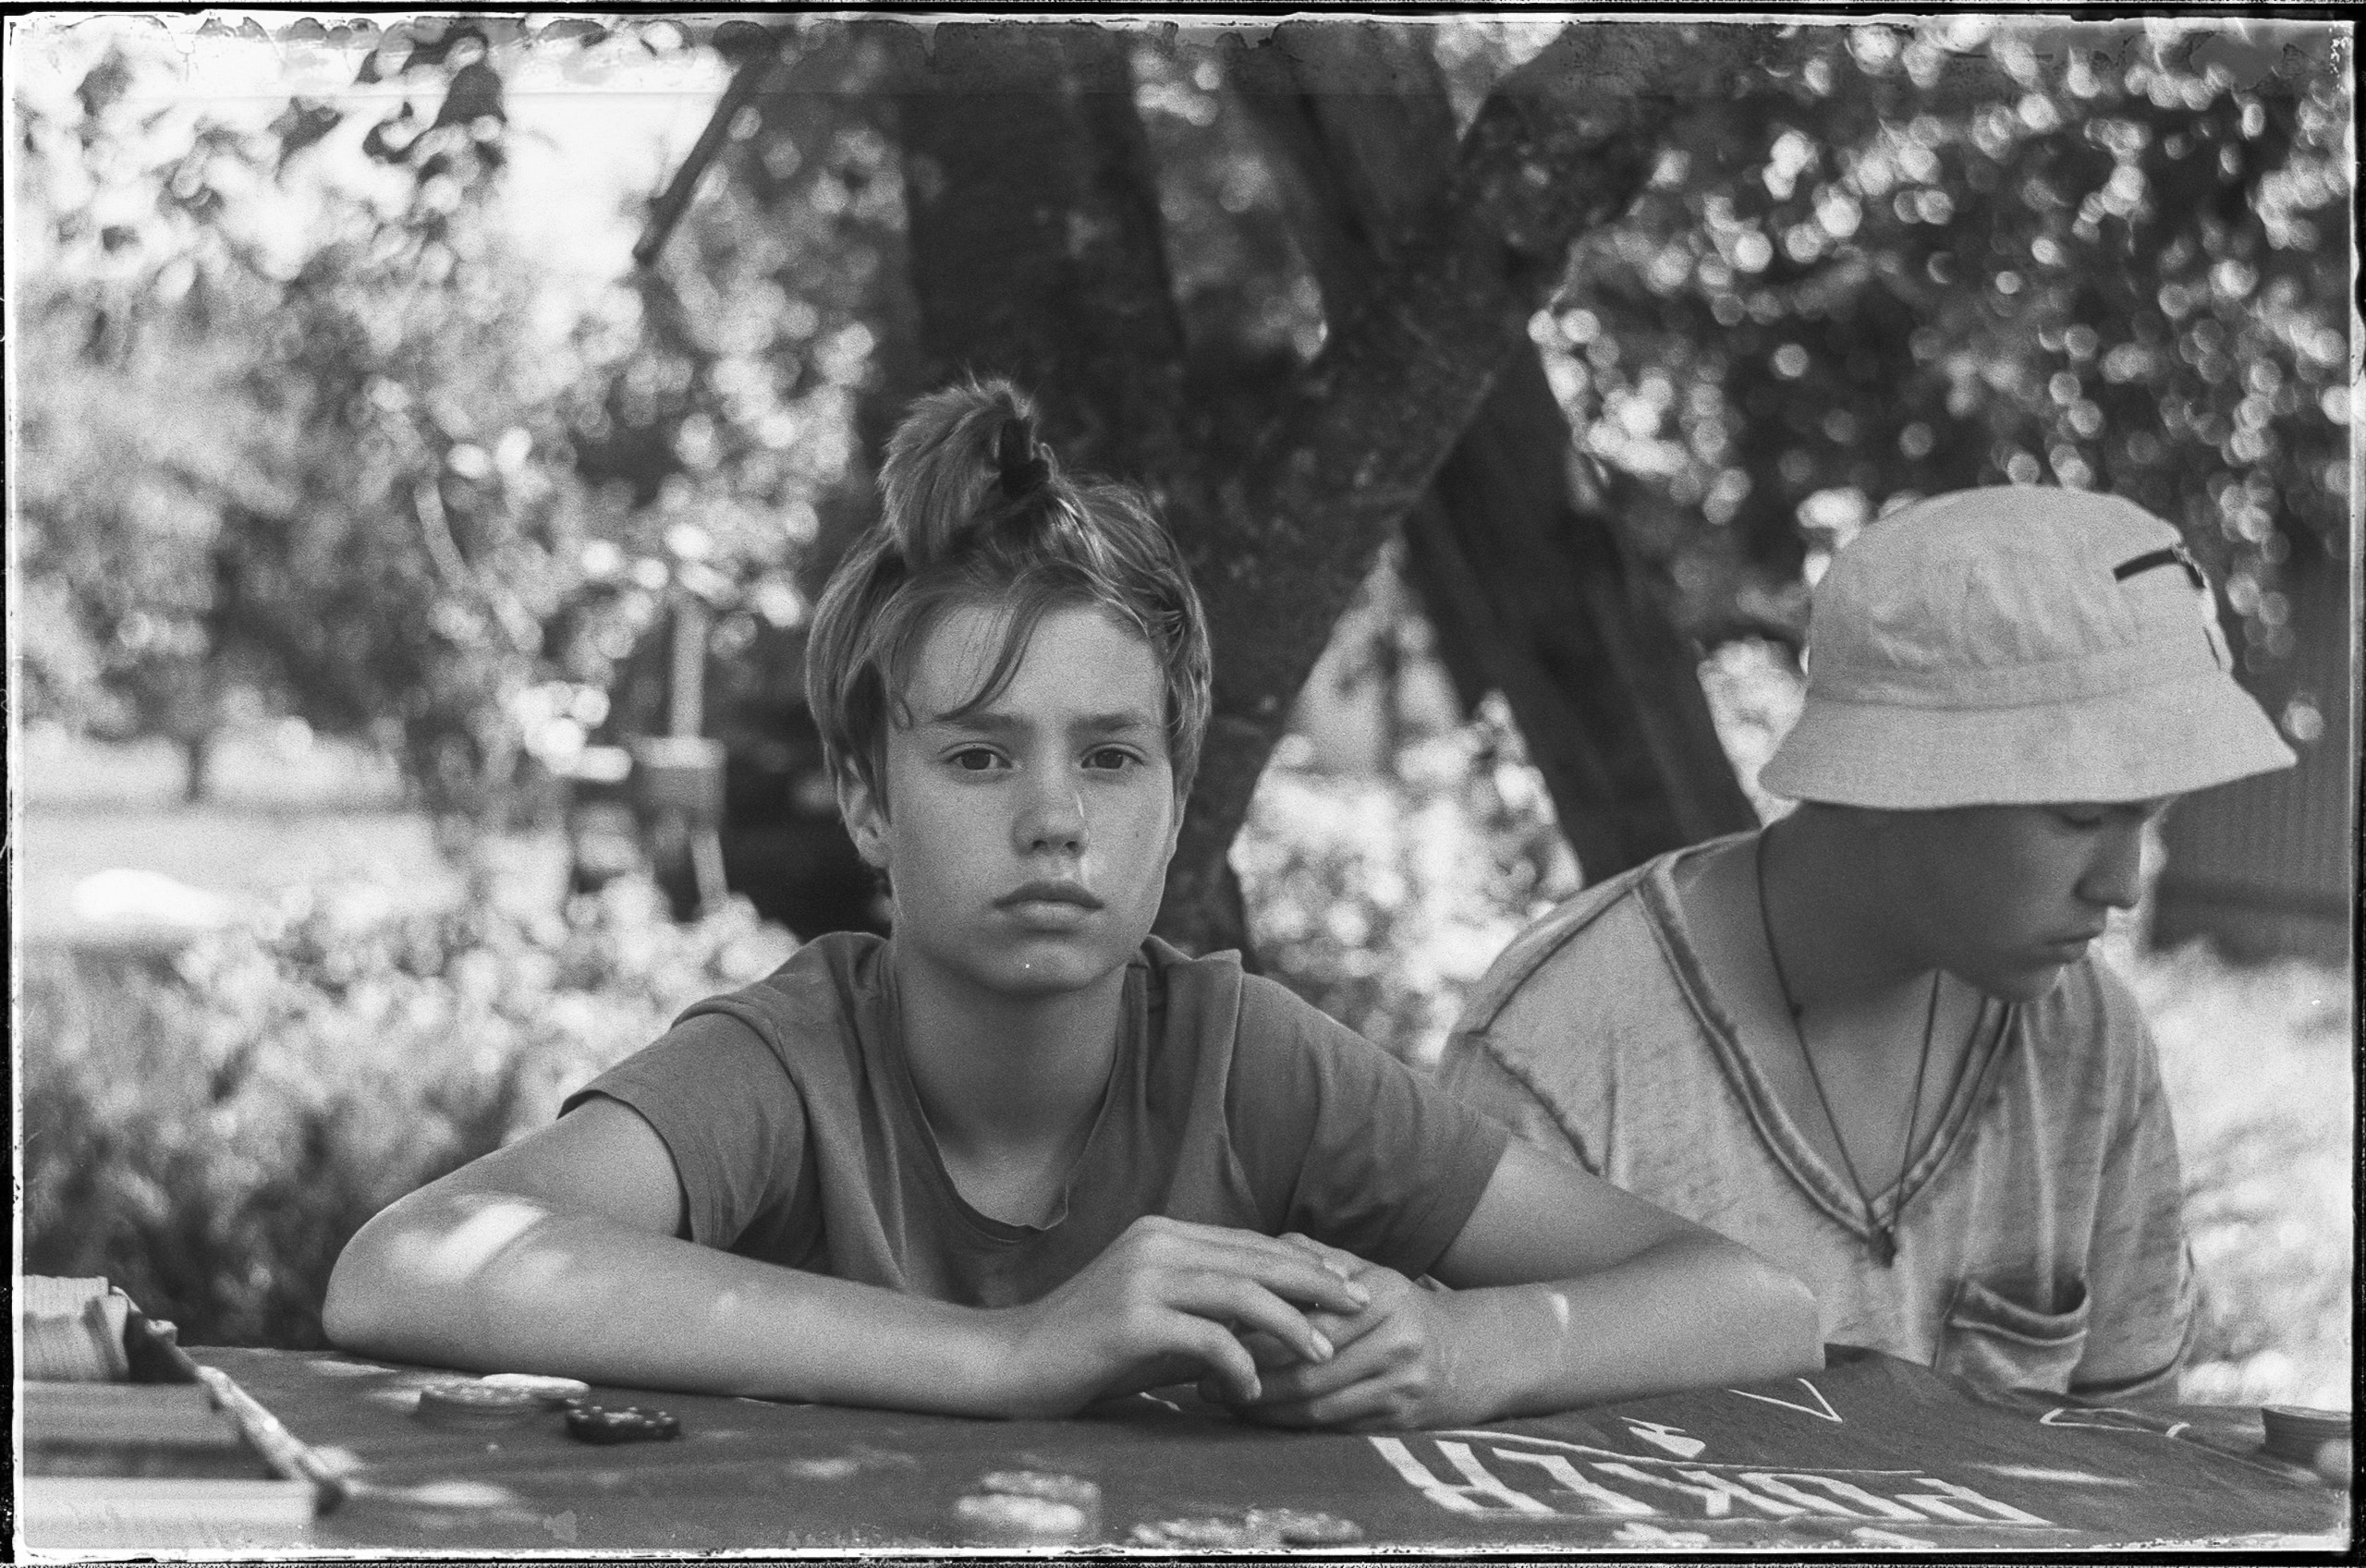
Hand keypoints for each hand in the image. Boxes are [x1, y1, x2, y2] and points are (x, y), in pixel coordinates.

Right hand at [990, 1216, 1370, 1418]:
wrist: (1010, 1364)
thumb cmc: (1085, 1349)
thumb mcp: (1155, 1319)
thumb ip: (1206, 1313)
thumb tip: (1271, 1326)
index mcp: (1162, 1235)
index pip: (1251, 1243)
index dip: (1302, 1262)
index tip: (1346, 1283)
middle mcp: (1156, 1244)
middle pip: (1257, 1258)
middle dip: (1316, 1283)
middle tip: (1360, 1306)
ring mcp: (1142, 1278)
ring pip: (1241, 1293)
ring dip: (1291, 1324)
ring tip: (1324, 1353)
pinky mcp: (1131, 1320)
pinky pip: (1206, 1339)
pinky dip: (1239, 1364)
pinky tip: (1255, 1391)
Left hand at [1225, 1234, 1477, 1431]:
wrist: (1466, 1356)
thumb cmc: (1396, 1308)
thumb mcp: (1365, 1272)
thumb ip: (1311, 1257)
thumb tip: (1250, 1251)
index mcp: (1385, 1296)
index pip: (1307, 1323)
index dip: (1256, 1336)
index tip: (1214, 1339)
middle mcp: (1399, 1342)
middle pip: (1308, 1371)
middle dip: (1251, 1380)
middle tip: (1204, 1383)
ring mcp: (1403, 1386)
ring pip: (1318, 1407)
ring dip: (1264, 1411)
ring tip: (1225, 1402)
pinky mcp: (1400, 1423)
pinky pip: (1334, 1429)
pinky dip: (1291, 1427)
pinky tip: (1260, 1419)